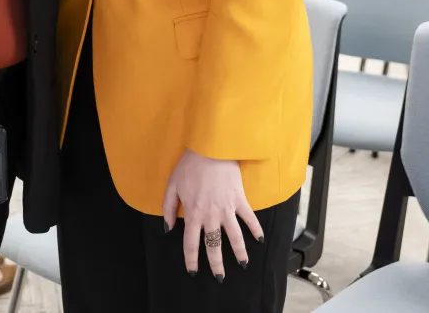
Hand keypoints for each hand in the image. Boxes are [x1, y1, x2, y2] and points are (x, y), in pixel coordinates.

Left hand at [162, 150, 262, 280]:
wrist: (211, 149)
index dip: (191, 260)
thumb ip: (169, 208)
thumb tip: (168, 228)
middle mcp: (211, 215)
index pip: (191, 243)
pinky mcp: (239, 200)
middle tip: (219, 278)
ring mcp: (227, 209)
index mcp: (193, 213)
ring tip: (243, 265)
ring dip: (239, 252)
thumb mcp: (172, 185)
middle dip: (216, 264)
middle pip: (213, 245)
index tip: (192, 272)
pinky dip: (255, 229)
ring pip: (234, 237)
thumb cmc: (189, 166)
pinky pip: (249, 218)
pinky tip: (260, 240)